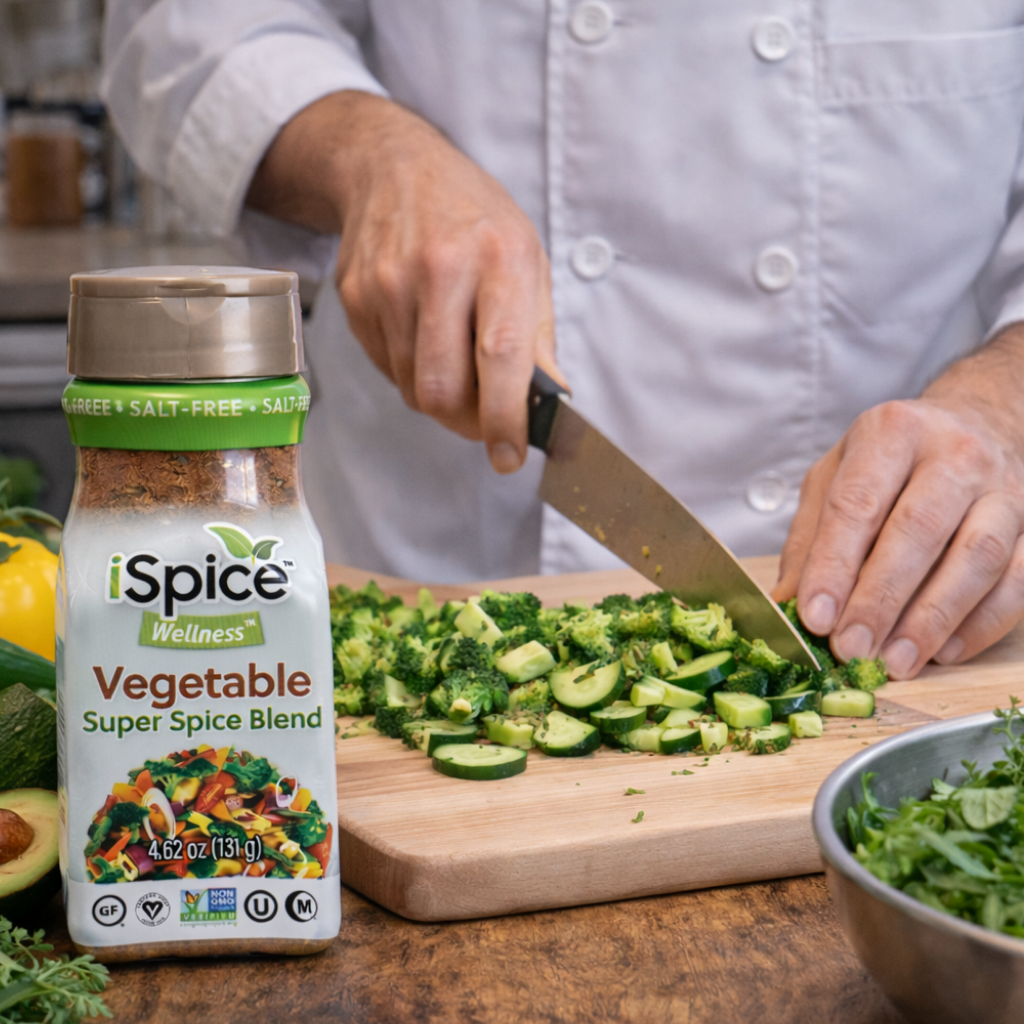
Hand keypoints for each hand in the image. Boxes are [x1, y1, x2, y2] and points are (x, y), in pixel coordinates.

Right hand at [247, 91, 563, 472]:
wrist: (393, 166)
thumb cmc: (474, 218)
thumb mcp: (528, 260)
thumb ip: (539, 336)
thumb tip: (549, 404)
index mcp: (499, 257)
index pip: (501, 356)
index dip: (505, 418)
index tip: (509, 455)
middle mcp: (440, 269)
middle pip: (443, 390)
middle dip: (467, 423)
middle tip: (486, 420)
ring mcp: (389, 284)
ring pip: (412, 388)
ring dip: (440, 397)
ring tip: (456, 360)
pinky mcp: (355, 297)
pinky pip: (386, 368)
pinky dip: (411, 372)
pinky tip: (424, 337)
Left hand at [772, 327, 1023, 678]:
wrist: (976, 422)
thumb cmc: (890, 460)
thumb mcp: (834, 479)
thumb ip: (809, 540)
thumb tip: (787, 606)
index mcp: (890, 433)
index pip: (857, 504)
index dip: (833, 566)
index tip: (814, 617)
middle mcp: (953, 454)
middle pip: (918, 530)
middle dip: (880, 598)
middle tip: (851, 648)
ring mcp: (1002, 489)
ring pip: (976, 556)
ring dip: (932, 619)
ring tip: (895, 661)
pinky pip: (1016, 580)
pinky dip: (980, 624)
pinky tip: (943, 652)